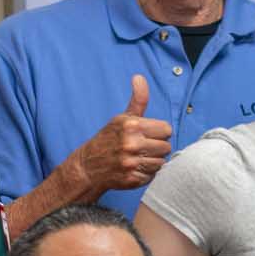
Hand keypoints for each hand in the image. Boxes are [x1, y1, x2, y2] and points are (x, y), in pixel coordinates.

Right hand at [70, 75, 173, 194]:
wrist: (88, 167)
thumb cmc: (108, 139)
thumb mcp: (122, 118)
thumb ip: (138, 100)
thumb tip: (139, 77)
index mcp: (131, 126)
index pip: (166, 129)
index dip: (159, 132)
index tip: (148, 134)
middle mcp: (131, 144)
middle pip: (166, 147)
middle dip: (157, 147)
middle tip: (142, 147)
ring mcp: (132, 163)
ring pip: (162, 162)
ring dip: (153, 161)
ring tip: (138, 158)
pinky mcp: (132, 179)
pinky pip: (154, 175)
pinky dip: (147, 173)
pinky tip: (135, 168)